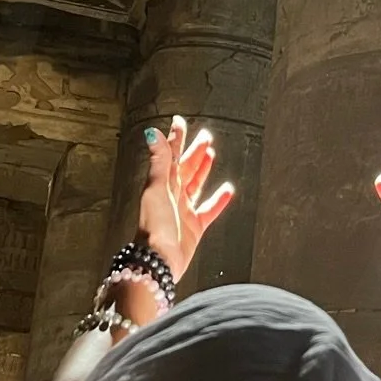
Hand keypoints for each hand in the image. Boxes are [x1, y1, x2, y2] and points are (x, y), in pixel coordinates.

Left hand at [138, 114, 235, 283]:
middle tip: (206, 136)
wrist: (159, 258)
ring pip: (196, 184)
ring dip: (204, 169)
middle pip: (185, 167)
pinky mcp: (195, 226)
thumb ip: (159, 161)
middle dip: (194, 151)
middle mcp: (173, 195)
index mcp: (162, 183)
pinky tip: (227, 190)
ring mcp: (184, 210)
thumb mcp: (156, 188)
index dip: (175, 138)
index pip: (170, 155)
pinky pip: (209, 209)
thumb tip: (152, 133)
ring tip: (211, 155)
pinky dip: (218, 200)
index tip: (180, 122)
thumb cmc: (154, 225)